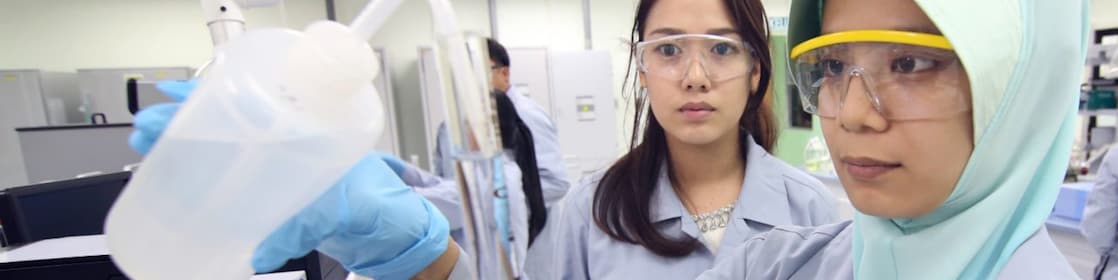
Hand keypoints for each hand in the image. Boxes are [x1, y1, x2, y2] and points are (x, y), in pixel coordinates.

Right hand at [130, 81, 450, 278]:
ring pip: (227, 153)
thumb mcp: (351, 206)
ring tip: (152, 149)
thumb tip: (261, 249)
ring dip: (188, 150)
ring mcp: (285, 173)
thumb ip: (308, 223)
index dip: (213, 95)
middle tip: (150, 128)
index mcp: (315, 132)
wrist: (400, 239)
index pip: (256, 99)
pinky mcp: (280, 202)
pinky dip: (206, 185)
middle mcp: (296, 147)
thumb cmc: (389, 208)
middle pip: (231, 122)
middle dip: (186, 122)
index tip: (176, 100)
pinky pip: (235, 188)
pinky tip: (182, 187)